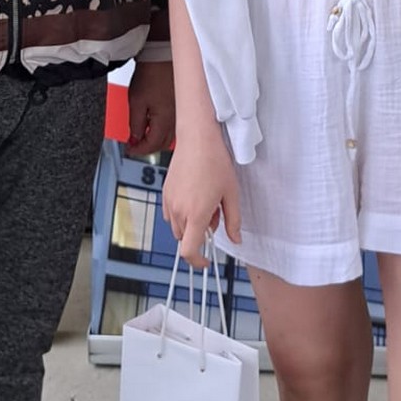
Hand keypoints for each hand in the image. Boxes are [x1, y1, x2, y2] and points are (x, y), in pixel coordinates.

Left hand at [127, 60, 175, 152]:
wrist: (162, 57)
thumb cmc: (152, 74)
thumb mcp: (136, 102)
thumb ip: (136, 124)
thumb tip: (135, 138)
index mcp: (164, 121)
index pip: (152, 145)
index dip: (138, 150)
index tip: (129, 149)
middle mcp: (176, 120)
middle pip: (163, 144)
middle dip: (148, 147)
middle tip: (135, 144)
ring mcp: (181, 113)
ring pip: (170, 136)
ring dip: (157, 139)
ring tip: (144, 134)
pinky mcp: (182, 105)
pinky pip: (175, 125)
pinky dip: (164, 129)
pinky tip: (155, 123)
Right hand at [162, 125, 240, 265]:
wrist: (197, 139)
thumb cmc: (215, 162)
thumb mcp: (231, 193)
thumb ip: (233, 220)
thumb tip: (236, 239)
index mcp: (196, 214)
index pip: (189, 251)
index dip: (198, 261)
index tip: (207, 260)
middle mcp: (179, 211)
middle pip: (185, 239)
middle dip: (200, 235)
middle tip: (215, 213)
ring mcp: (169, 202)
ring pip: (178, 227)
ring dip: (191, 224)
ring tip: (206, 202)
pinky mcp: (165, 193)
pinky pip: (171, 214)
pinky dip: (182, 214)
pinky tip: (195, 196)